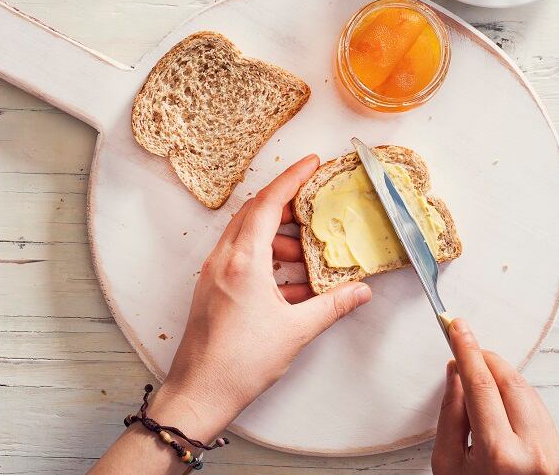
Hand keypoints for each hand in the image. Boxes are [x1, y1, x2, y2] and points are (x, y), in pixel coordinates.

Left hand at [154, 154, 372, 434]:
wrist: (199, 394)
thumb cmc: (239, 363)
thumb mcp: (296, 331)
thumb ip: (332, 306)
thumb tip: (359, 292)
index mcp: (242, 261)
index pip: (268, 203)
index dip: (292, 179)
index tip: (312, 163)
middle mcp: (223, 260)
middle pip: (255, 213)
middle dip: (287, 205)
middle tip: (315, 204)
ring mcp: (214, 274)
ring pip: (247, 236)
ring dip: (277, 237)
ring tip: (306, 254)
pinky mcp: (212, 289)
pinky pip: (240, 259)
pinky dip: (266, 260)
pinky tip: (291, 283)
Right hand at [433, 319, 558, 474]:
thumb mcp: (447, 463)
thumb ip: (452, 413)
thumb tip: (457, 371)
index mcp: (500, 455)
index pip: (481, 385)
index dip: (468, 349)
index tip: (458, 327)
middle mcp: (536, 454)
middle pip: (510, 382)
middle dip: (488, 360)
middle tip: (468, 348)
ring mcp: (558, 458)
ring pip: (530, 395)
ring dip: (504, 380)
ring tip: (481, 383)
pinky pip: (542, 416)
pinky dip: (521, 405)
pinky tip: (503, 413)